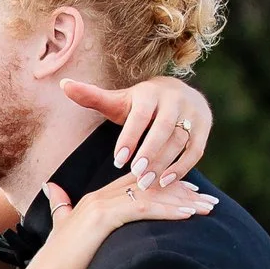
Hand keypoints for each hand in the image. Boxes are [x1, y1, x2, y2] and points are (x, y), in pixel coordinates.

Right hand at [11, 167, 212, 268]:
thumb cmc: (59, 268)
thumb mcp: (63, 231)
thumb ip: (61, 208)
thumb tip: (52, 189)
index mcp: (95, 199)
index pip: (140, 185)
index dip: (169, 187)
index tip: (194, 196)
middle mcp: (99, 196)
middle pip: (150, 184)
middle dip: (184, 191)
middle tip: (211, 200)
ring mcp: (100, 204)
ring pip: (151, 193)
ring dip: (184, 200)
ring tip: (209, 208)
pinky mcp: (103, 217)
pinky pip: (143, 207)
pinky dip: (168, 210)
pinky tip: (189, 215)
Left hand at [64, 72, 211, 181]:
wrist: (177, 94)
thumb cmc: (139, 104)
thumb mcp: (118, 100)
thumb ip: (92, 96)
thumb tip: (64, 84)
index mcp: (150, 92)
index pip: (140, 115)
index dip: (130, 137)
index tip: (119, 160)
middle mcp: (175, 98)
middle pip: (164, 128)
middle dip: (150, 153)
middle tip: (136, 175)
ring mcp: (193, 112)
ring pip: (180, 140)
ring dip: (164, 163)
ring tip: (148, 183)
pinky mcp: (205, 126)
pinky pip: (196, 150)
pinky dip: (182, 167)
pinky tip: (166, 183)